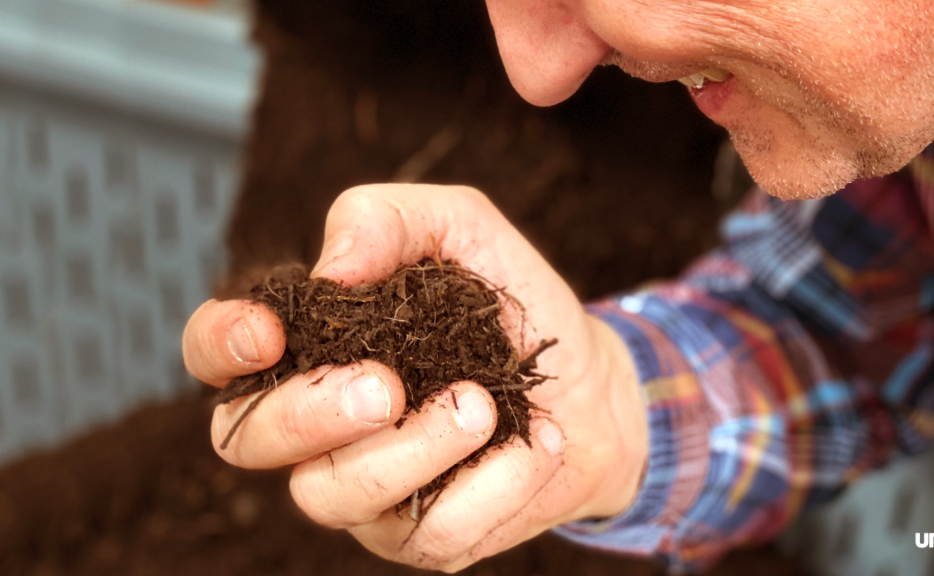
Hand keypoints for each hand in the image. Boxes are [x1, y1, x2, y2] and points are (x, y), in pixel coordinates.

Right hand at [182, 184, 647, 570]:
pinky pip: (430, 532)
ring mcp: (364, 487)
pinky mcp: (422, 535)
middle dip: (311, 413)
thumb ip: (384, 220)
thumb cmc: (505, 304)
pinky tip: (535, 444)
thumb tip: (330, 271)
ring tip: (479, 406)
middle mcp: (318, 425)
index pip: (217, 355)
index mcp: (310, 346)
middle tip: (386, 386)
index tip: (267, 334)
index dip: (220, 345)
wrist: (590, 382)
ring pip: (333, 495)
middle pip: (247, 440)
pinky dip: (493, 484)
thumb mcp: (457, 228)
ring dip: (411, 449)